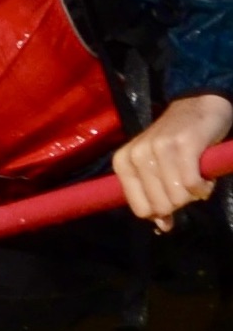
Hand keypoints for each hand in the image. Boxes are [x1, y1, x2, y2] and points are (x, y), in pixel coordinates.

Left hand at [114, 93, 232, 229]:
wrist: (199, 103)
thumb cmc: (176, 140)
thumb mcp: (156, 167)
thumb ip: (155, 196)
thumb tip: (163, 227)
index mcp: (123, 163)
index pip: (140, 208)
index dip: (161, 211)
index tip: (174, 198)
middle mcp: (137, 155)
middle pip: (161, 206)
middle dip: (180, 202)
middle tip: (189, 187)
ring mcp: (159, 148)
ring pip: (177, 197)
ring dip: (194, 195)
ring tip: (198, 179)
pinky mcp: (184, 145)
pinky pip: (193, 185)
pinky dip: (204, 188)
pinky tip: (207, 179)